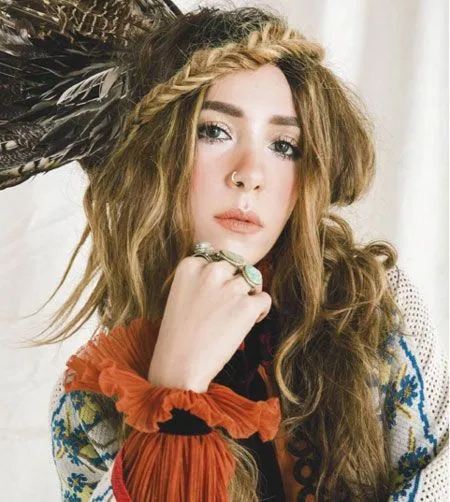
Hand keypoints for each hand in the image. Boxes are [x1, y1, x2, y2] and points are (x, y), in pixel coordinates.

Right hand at [147, 255, 271, 391]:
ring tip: (239, 313)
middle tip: (231, 302)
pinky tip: (248, 323)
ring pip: (253, 278)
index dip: (221, 275)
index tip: (214, 294)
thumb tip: (229, 272)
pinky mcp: (247, 306)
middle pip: (237, 263)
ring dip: (250, 294)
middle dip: (237, 279)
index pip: (216, 257)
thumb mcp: (181, 295)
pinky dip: (261, 310)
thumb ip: (201, 279)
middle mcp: (211, 271)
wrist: (179, 366)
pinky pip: (264, 298)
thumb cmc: (178, 336)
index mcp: (190, 265)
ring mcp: (231, 288)